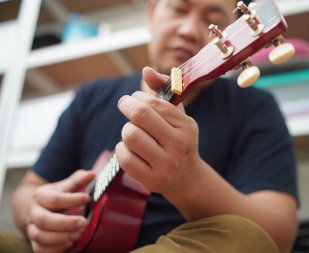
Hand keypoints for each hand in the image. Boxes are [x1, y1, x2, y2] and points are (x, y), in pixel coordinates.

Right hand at [26, 170, 94, 252]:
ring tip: (78, 235)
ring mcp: (32, 228)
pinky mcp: (35, 242)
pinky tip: (68, 244)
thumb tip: (91, 174)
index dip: (72, 199)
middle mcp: (33, 212)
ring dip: (60, 237)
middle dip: (66, 223)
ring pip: (40, 236)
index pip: (54, 199)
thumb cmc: (55, 196)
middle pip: (44, 220)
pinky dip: (54, 249)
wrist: (35, 208)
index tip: (87, 198)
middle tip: (84, 223)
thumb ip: (78, 180)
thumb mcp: (65, 186)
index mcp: (40, 196)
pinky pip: (39, 249)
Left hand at [115, 67, 201, 196]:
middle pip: (140, 115)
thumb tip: (146, 70)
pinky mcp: (151, 179)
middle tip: (124, 103)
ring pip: (130, 135)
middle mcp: (178, 145)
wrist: (187, 178)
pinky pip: (124, 157)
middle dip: (126, 104)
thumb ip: (164, 90)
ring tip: (132, 131)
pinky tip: (129, 148)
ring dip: (126, 130)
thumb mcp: (178, 116)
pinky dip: (121, 149)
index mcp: (186, 127)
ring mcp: (165, 164)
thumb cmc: (179, 140)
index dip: (137, 97)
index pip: (155, 103)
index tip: (133, 98)